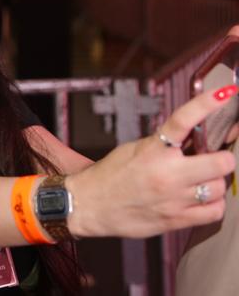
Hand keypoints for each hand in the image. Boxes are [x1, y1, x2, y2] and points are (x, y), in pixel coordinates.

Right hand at [66, 85, 236, 238]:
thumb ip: (165, 144)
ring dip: (214, 182)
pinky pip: (215, 211)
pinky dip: (213, 204)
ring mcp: (173, 199)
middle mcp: (166, 173)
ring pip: (219, 187)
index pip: (184, 120)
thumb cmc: (111, 176)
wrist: (89, 205)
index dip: (207, 104)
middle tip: (215, 158)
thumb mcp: (135, 149)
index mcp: (153, 150)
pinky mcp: (176, 220)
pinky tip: (201, 199)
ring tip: (201, 181)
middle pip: (221, 162)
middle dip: (222, 158)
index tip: (226, 93)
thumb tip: (198, 136)